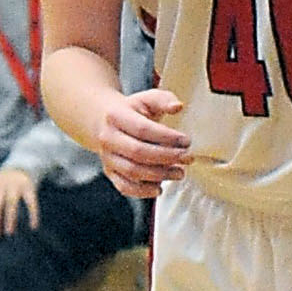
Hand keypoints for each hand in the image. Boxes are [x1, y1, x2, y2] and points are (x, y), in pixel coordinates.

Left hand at [0, 163, 40, 238]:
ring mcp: (15, 184)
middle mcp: (0, 183)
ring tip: (9, 233)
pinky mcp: (28, 186)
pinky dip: (33, 214)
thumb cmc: (0, 184)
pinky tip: (33, 226)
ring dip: (9, 219)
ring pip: (11, 202)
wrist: (20, 167)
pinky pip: (31, 201)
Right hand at [91, 81, 191, 200]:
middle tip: (187, 158)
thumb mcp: (145, 99)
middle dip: (167, 157)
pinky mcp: (109, 172)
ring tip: (179, 172)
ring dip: (160, 175)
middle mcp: (107, 138)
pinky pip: (124, 186)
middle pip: (138, 152)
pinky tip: (159, 187)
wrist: (103, 122)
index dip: (167, 137)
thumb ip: (163, 99)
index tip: (186, 141)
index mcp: (115, 116)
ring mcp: (107, 157)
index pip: (142, 129)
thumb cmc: (130, 111)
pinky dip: (143, 191)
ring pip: (133, 171)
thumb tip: (177, 106)